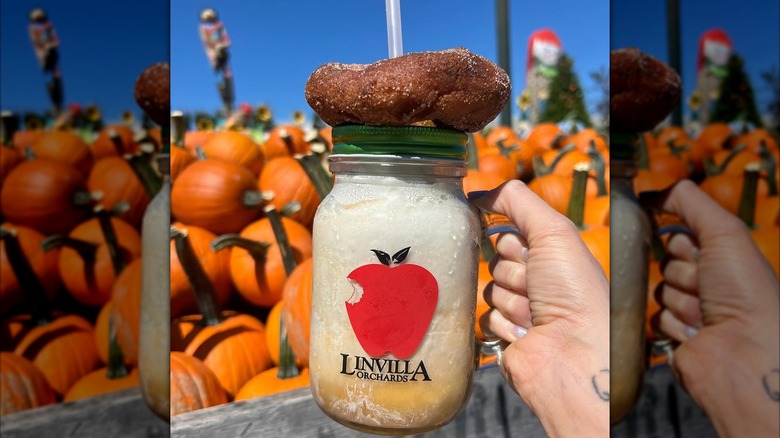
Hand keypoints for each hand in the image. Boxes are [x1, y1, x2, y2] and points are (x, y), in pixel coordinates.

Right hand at [470, 180, 608, 436]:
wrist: (576, 355)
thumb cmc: (575, 291)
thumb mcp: (554, 231)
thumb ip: (517, 201)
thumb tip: (477, 191)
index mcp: (552, 254)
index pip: (508, 234)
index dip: (513, 242)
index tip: (528, 253)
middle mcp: (537, 280)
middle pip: (495, 260)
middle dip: (512, 272)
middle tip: (534, 287)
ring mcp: (520, 309)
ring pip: (487, 289)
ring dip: (509, 300)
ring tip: (533, 315)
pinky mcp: (506, 336)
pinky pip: (484, 318)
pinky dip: (502, 324)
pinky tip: (524, 333)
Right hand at [650, 180, 778, 436]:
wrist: (747, 354)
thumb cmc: (746, 291)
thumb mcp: (724, 231)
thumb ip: (687, 201)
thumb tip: (649, 191)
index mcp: (723, 256)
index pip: (678, 235)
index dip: (682, 242)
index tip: (695, 251)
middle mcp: (709, 282)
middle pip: (665, 262)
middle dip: (682, 273)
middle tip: (705, 287)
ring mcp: (691, 311)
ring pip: (658, 291)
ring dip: (679, 301)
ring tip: (703, 315)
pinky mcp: (676, 337)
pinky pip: (653, 319)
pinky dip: (671, 325)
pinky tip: (694, 333)